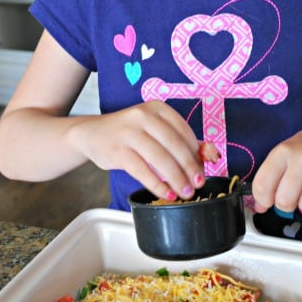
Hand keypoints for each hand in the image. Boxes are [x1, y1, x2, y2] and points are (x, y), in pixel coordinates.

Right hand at [71, 100, 204, 199]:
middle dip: (189, 168)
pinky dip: (157, 184)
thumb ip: (180, 141)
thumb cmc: (129, 133)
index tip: (203, 170)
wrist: (91, 134)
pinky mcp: (117, 150)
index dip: (196, 153)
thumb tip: (210, 156)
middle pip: (174, 145)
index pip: (184, 131)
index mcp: (157, 108)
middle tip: (198, 184)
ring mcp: (128, 132)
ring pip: (159, 158)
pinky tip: (166, 193)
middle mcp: (143, 115)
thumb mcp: (153, 130)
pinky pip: (142, 170)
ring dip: (176, 178)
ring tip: (185, 192)